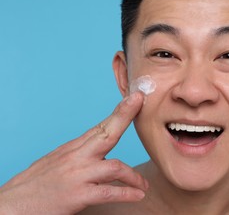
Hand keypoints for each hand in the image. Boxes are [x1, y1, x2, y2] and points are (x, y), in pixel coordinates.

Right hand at [0, 93, 147, 214]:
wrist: (11, 205)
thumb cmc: (36, 184)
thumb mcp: (57, 162)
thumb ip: (79, 154)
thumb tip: (97, 149)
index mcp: (73, 148)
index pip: (100, 126)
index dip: (119, 111)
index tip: (135, 97)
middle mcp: (76, 157)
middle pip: (107, 133)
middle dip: (125, 115)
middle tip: (141, 102)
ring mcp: (77, 175)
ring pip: (115, 166)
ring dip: (134, 176)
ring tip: (143, 187)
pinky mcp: (77, 195)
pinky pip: (108, 192)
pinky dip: (126, 193)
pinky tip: (137, 195)